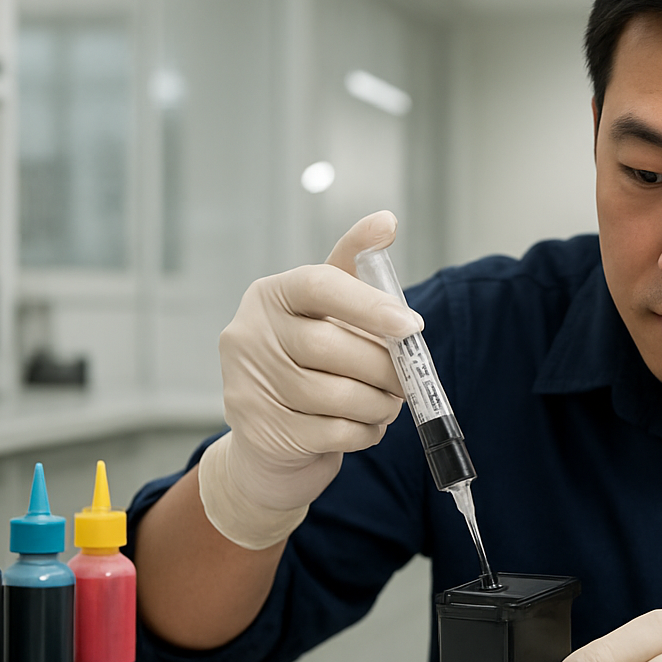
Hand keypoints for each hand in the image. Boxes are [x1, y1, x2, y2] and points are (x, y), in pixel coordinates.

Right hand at [198, 211, 423, 549]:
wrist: (271, 441)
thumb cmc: (310, 364)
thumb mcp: (327, 313)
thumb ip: (355, 269)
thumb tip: (387, 220)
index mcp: (270, 295)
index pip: (320, 286)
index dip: (370, 304)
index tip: (412, 326)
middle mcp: (249, 335)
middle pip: (332, 346)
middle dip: (384, 367)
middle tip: (408, 380)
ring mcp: (248, 385)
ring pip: (337, 395)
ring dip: (379, 404)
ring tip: (390, 404)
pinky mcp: (262, 432)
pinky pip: (334, 432)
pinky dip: (365, 432)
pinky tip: (368, 426)